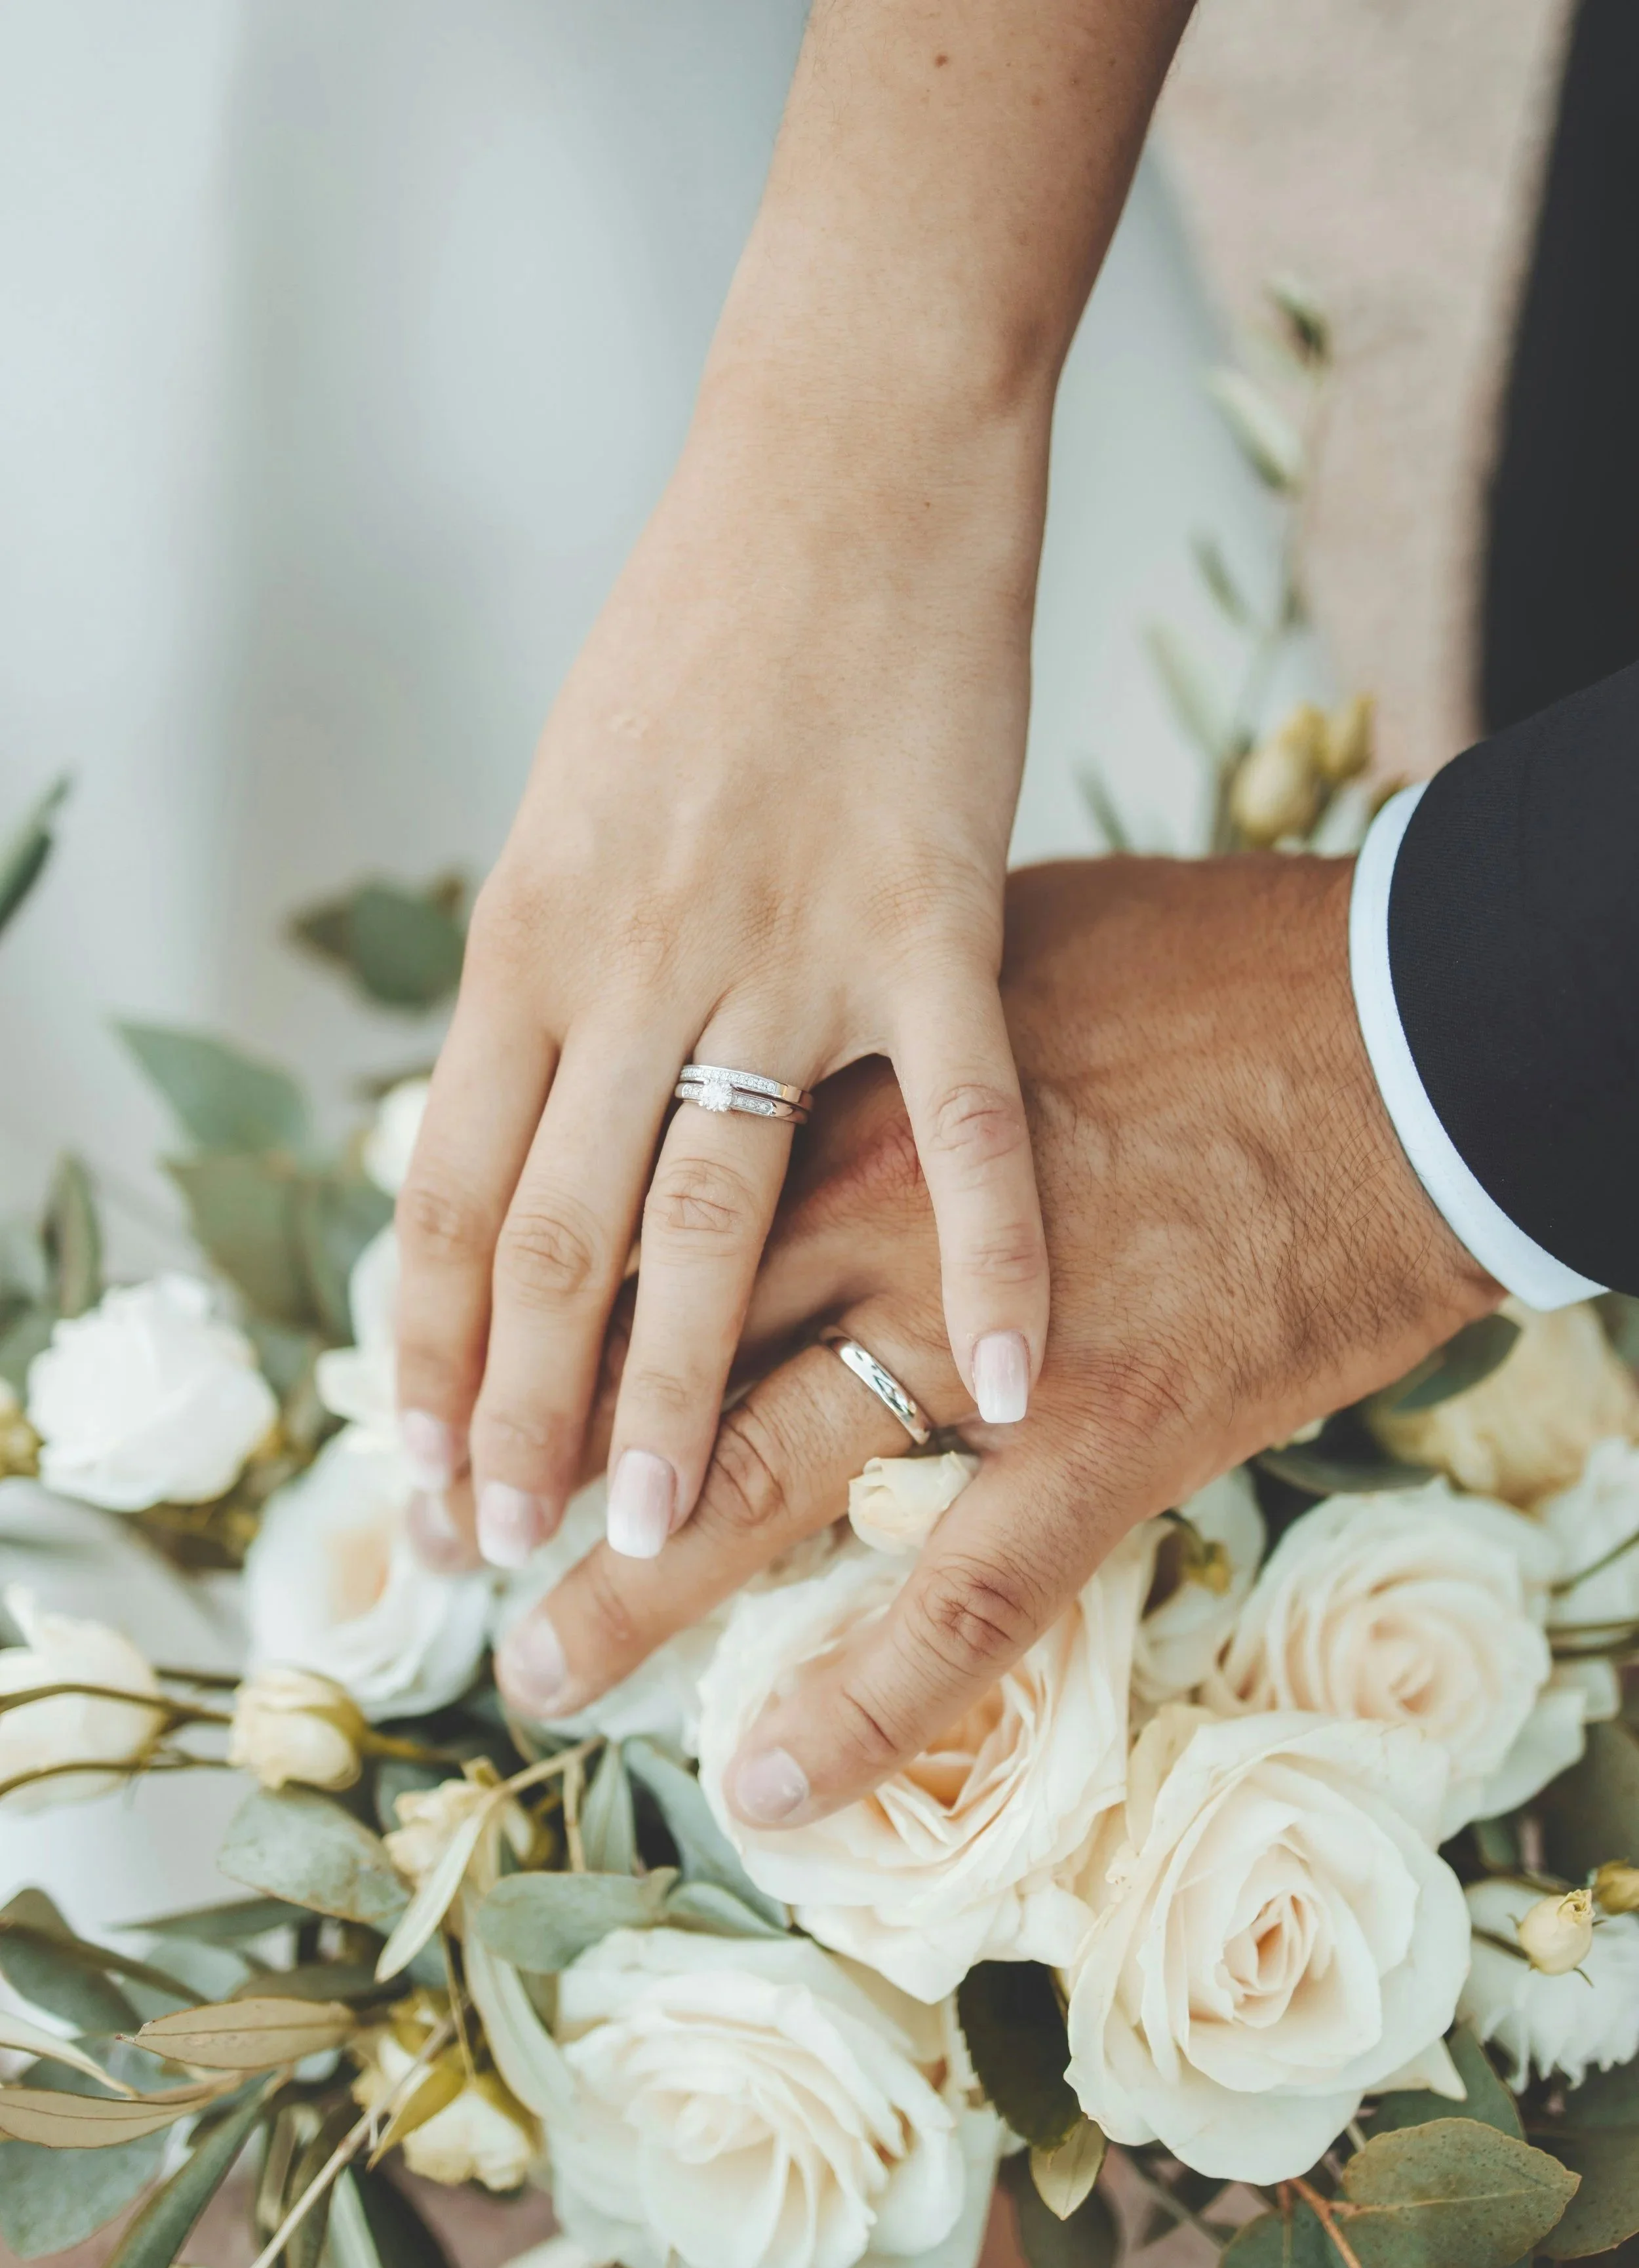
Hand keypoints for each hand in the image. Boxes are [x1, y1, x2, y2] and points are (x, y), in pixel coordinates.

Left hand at [388, 0, 1199, 1576]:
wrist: (841, 466)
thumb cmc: (702, 636)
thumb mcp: (571, 810)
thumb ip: (545, 979)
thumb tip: (508, 1120)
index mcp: (527, 936)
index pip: (446, 1190)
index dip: (425, 1351)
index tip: (417, 1477)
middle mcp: (625, 959)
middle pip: (549, 1234)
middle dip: (514, 1413)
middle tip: (501, 1557)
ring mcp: (776, 944)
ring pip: (705, 1207)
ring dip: (670, 1384)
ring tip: (640, 1527)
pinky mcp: (930, 913)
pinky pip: (958, 1112)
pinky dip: (990, 1247)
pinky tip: (1001, 1374)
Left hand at [495, 854, 1500, 1822]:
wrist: (1408, 1034)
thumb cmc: (1217, 972)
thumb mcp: (1004, 941)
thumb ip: (877, 1017)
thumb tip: (804, 1025)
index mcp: (847, 1091)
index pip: (644, 1210)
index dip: (544, 1302)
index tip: (472, 1359)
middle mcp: (875, 1217)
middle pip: (661, 1352)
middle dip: (545, 1452)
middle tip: (450, 1532)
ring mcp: (980, 1341)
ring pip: (764, 1477)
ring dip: (639, 1588)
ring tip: (539, 1664)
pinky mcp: (1101, 1441)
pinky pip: (959, 1603)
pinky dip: (863, 1704)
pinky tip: (768, 1782)